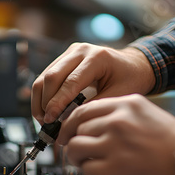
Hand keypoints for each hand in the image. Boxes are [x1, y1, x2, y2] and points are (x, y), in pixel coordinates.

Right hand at [31, 43, 154, 124]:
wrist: (133, 65)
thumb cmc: (130, 79)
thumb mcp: (118, 95)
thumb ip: (94, 106)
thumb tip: (68, 121)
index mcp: (97, 58)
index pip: (70, 82)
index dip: (57, 103)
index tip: (51, 121)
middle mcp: (80, 50)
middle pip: (52, 76)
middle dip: (45, 102)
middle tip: (46, 123)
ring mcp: (70, 52)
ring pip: (44, 76)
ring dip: (40, 100)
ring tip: (43, 120)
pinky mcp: (64, 58)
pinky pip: (46, 76)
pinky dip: (43, 95)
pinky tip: (45, 111)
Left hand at [57, 94, 174, 174]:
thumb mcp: (148, 114)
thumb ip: (120, 115)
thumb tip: (92, 125)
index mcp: (127, 103)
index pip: (84, 109)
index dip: (72, 123)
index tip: (69, 131)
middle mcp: (118, 120)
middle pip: (76, 127)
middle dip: (73, 141)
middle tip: (76, 150)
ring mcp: (115, 143)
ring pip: (76, 147)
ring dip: (78, 158)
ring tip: (89, 163)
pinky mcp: (115, 168)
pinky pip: (87, 170)